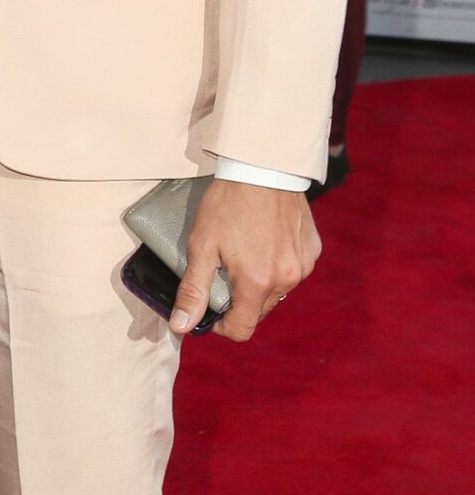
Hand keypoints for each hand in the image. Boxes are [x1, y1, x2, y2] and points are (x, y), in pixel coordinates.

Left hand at [170, 181, 320, 342]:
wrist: (262, 165)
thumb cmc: (228, 203)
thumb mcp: (201, 246)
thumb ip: (193, 291)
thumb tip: (182, 326)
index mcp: (258, 283)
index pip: (242, 329)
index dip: (221, 326)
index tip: (211, 311)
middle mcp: (287, 279)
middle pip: (259, 311)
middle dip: (239, 302)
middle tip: (223, 274)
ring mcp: (304, 265)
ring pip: (277, 292)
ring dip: (259, 285)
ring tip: (244, 255)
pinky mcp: (313, 249)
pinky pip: (293, 271)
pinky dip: (277, 266)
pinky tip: (264, 243)